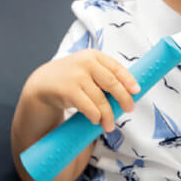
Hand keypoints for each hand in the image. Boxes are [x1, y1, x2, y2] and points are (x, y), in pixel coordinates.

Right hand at [26, 50, 140, 133]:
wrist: (43, 82)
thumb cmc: (72, 77)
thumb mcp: (87, 69)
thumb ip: (104, 74)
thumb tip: (130, 91)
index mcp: (94, 56)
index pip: (116, 67)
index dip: (128, 80)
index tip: (137, 91)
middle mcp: (86, 63)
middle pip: (112, 83)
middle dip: (123, 98)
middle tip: (129, 109)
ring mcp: (76, 76)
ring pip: (101, 99)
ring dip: (108, 115)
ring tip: (110, 125)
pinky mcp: (68, 90)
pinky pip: (89, 107)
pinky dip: (95, 116)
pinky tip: (96, 121)